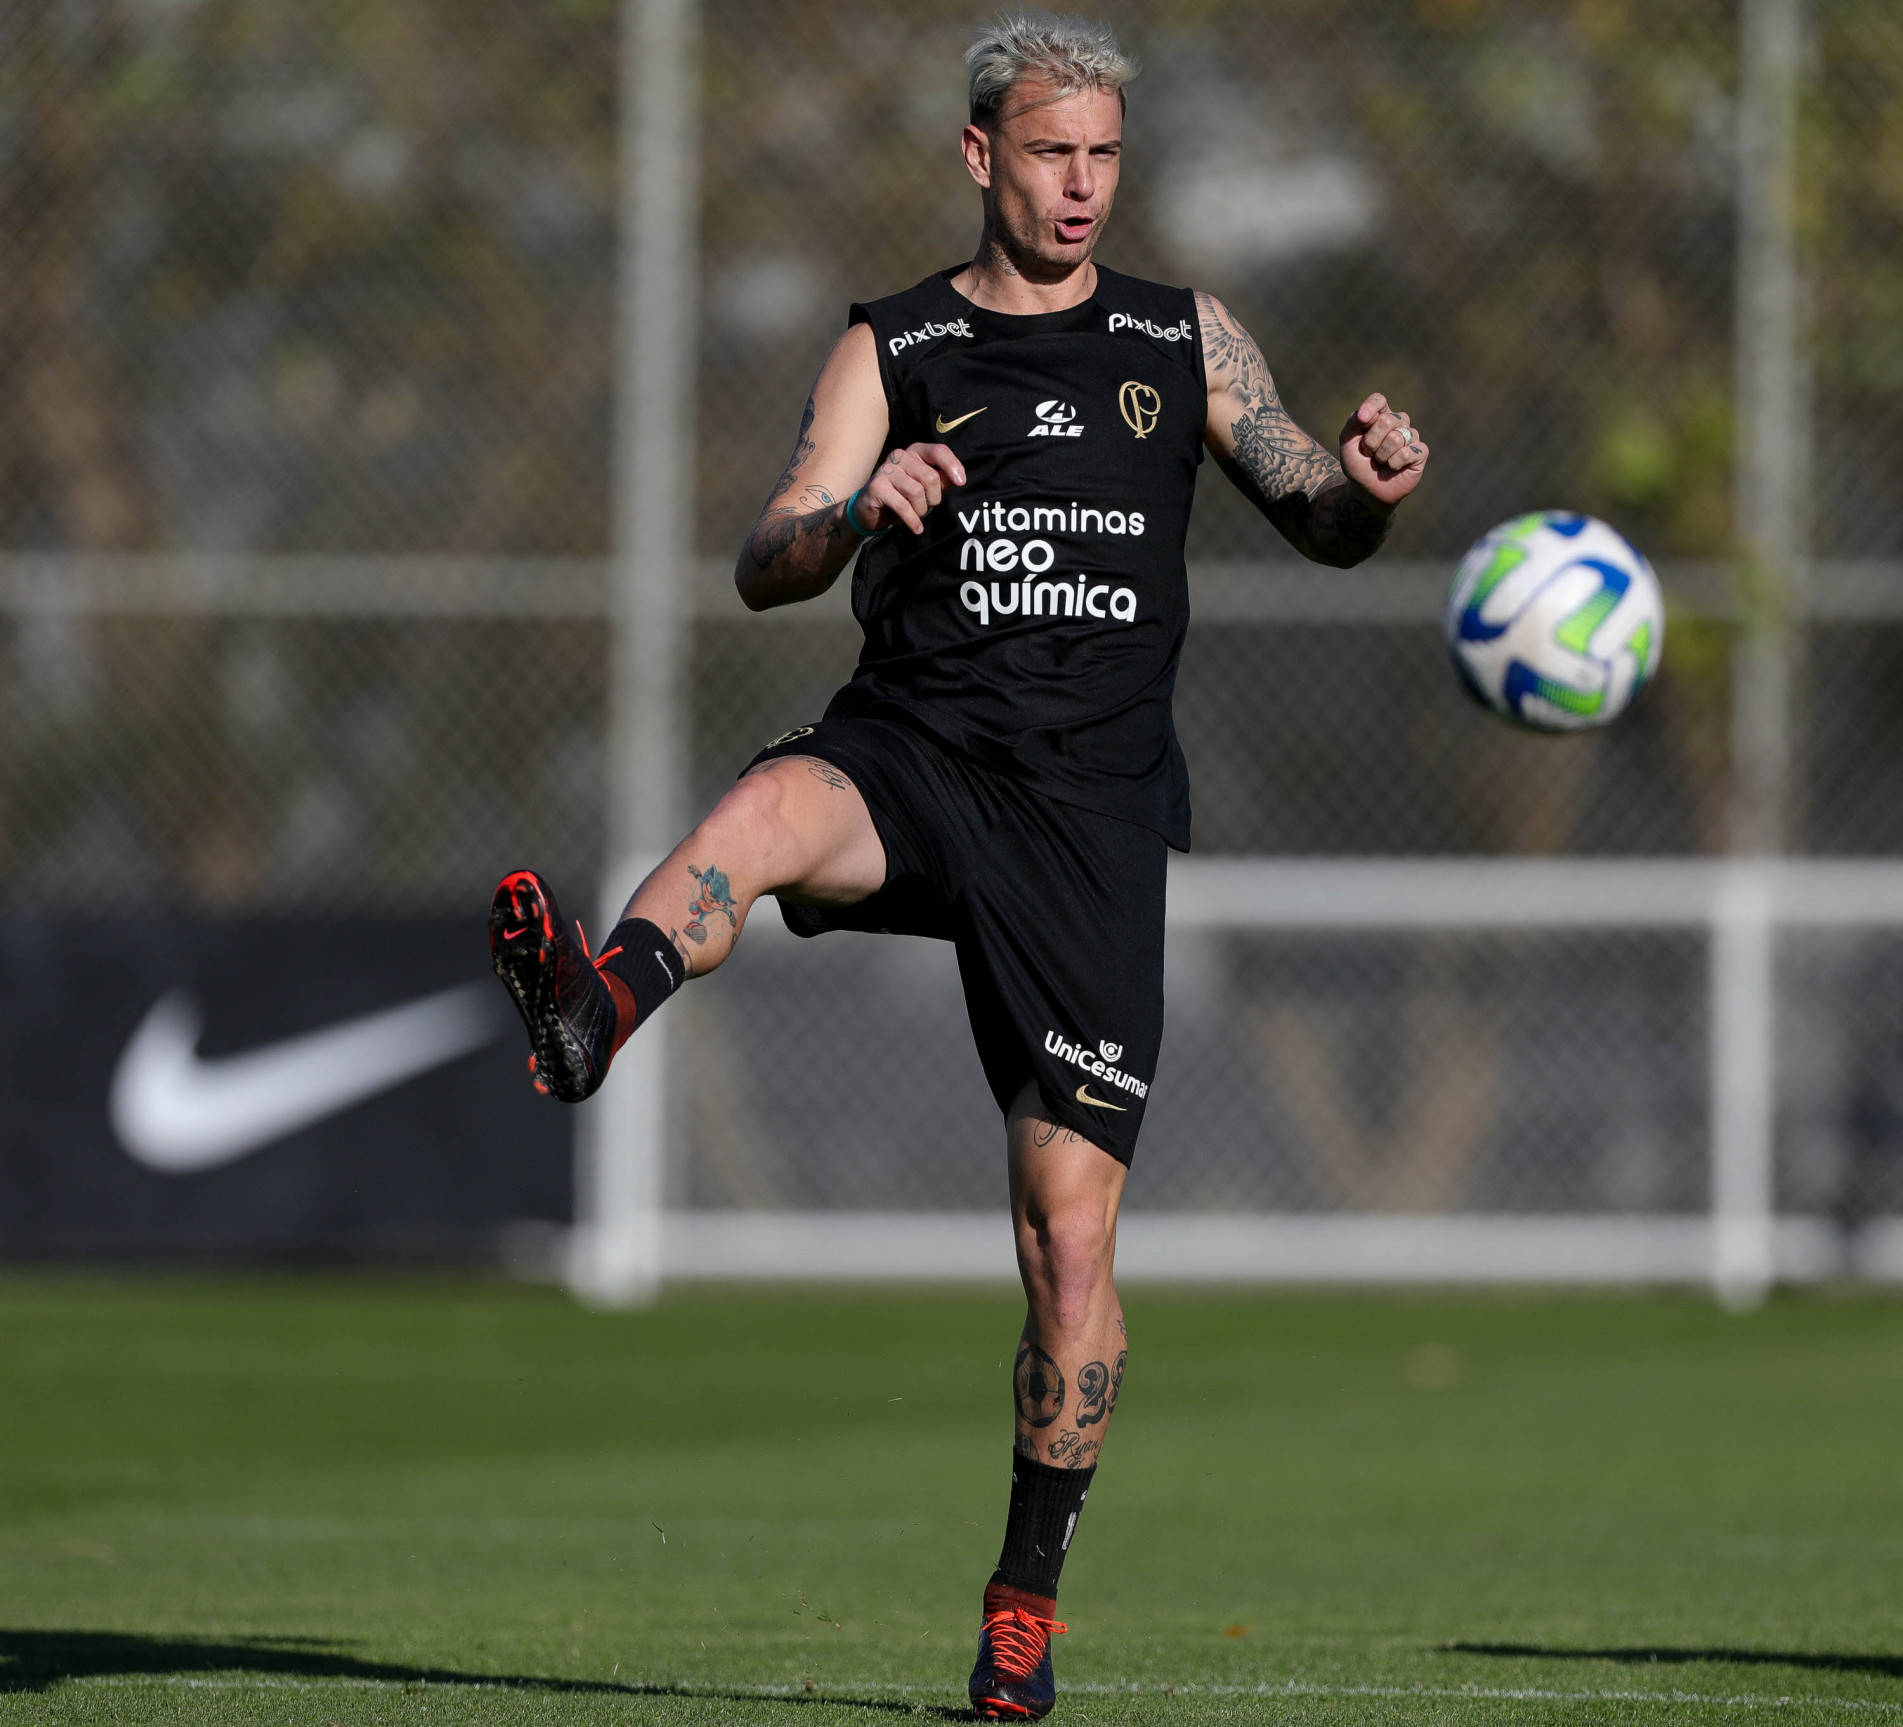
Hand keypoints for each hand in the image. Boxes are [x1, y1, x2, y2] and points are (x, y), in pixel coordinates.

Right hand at [854, 443, 965, 534]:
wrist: (869, 510)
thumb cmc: (902, 497)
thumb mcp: (925, 488)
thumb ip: (941, 481)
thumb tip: (957, 478)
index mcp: (914, 452)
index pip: (938, 451)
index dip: (952, 466)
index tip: (961, 482)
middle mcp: (900, 456)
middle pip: (930, 477)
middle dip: (934, 498)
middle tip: (927, 507)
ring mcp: (886, 470)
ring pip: (917, 492)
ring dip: (921, 510)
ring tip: (917, 515)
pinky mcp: (877, 487)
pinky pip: (903, 506)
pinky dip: (912, 520)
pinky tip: (916, 528)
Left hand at [1337, 392, 1427, 506]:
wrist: (1367, 490)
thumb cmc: (1358, 464)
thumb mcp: (1347, 442)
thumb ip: (1353, 422)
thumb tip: (1368, 414)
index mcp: (1380, 415)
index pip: (1379, 400)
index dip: (1371, 407)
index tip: (1363, 420)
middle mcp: (1398, 422)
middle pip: (1387, 420)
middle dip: (1371, 441)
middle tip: (1369, 453)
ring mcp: (1411, 436)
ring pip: (1396, 438)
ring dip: (1381, 455)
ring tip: (1380, 462)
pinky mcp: (1420, 452)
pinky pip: (1406, 453)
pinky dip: (1393, 463)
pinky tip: (1393, 467)